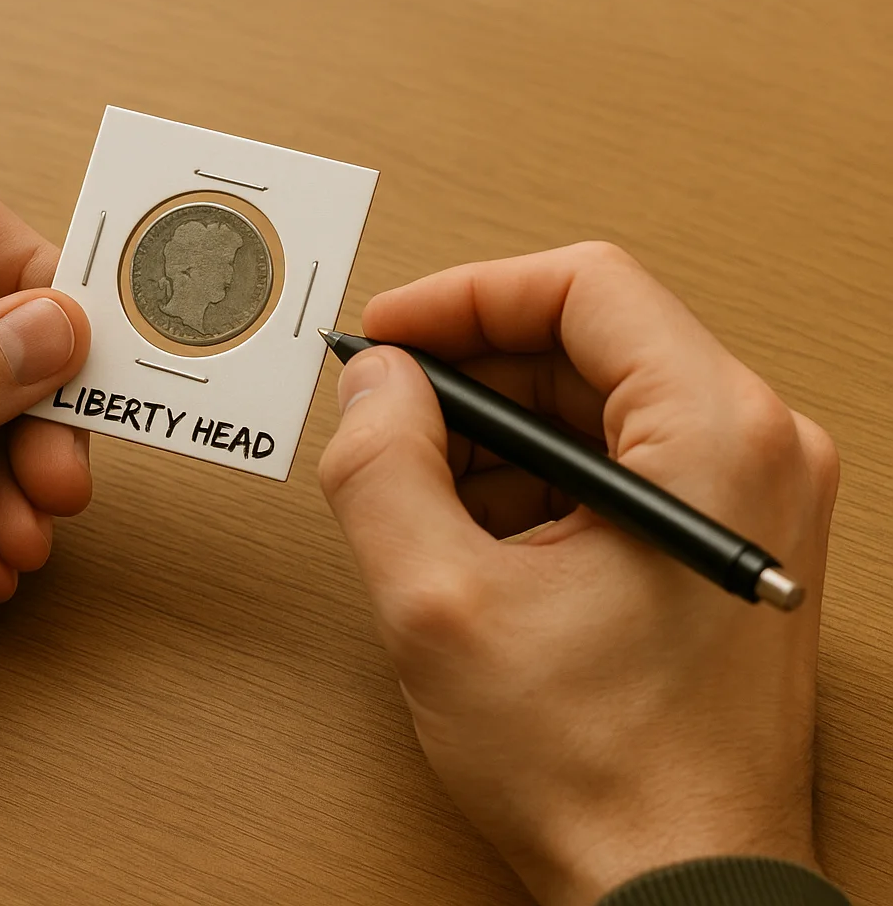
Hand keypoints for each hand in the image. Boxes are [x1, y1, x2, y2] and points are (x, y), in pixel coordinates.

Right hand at [318, 243, 837, 905]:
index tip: (392, 334)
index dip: (465, 296)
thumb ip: (382, 467)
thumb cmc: (598, 768)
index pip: (584, 283)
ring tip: (421, 499)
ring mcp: (747, 498)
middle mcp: (754, 450)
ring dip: (494, 434)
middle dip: (470, 374)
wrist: (675, 882)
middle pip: (588, 341)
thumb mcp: (438, 605)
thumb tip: (375, 383)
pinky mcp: (722, 540)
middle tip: (385, 414)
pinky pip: (616, 464)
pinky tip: (473, 543)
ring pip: (596, 405)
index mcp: (713, 436)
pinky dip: (533, 481)